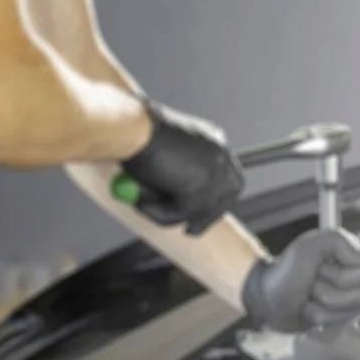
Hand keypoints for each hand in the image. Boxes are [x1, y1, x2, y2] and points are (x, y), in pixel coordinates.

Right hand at [120, 98, 245, 234]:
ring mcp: (215, 172)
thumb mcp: (163, 157)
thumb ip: (175, 177)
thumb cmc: (136, 137)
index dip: (214, 200)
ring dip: (169, 213)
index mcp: (214, 141)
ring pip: (200, 210)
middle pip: (227, 197)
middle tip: (189, 231)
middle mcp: (221, 155)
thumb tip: (174, 203)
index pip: (226, 178)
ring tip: (141, 201)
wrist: (131, 128)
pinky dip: (158, 213)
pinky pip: (182, 215)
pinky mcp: (202, 188)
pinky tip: (141, 198)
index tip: (198, 215)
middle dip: (208, 217)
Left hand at [241, 228, 359, 332]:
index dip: (343, 274)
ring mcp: (350, 298)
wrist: (267, 298)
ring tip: (309, 295)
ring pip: (352, 310)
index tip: (321, 267)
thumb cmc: (286, 271)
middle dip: (330, 291)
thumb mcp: (310, 246)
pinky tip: (310, 308)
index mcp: (354, 254)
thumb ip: (338, 242)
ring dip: (323, 305)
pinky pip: (341, 323)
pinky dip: (320, 317)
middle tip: (312, 282)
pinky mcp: (341, 317)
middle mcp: (357, 276)